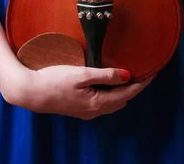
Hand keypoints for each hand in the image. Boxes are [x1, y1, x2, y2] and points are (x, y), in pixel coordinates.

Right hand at [3, 65, 155, 119]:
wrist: (31, 92)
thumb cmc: (54, 79)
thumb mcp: (81, 74)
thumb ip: (105, 75)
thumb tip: (127, 76)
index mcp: (98, 103)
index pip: (127, 94)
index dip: (141, 83)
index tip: (152, 72)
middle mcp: (94, 111)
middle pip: (122, 101)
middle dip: (134, 88)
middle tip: (142, 72)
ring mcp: (86, 112)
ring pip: (112, 103)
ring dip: (122, 91)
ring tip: (127, 75)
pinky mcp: (78, 109)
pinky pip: (102, 103)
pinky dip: (110, 94)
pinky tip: (107, 83)